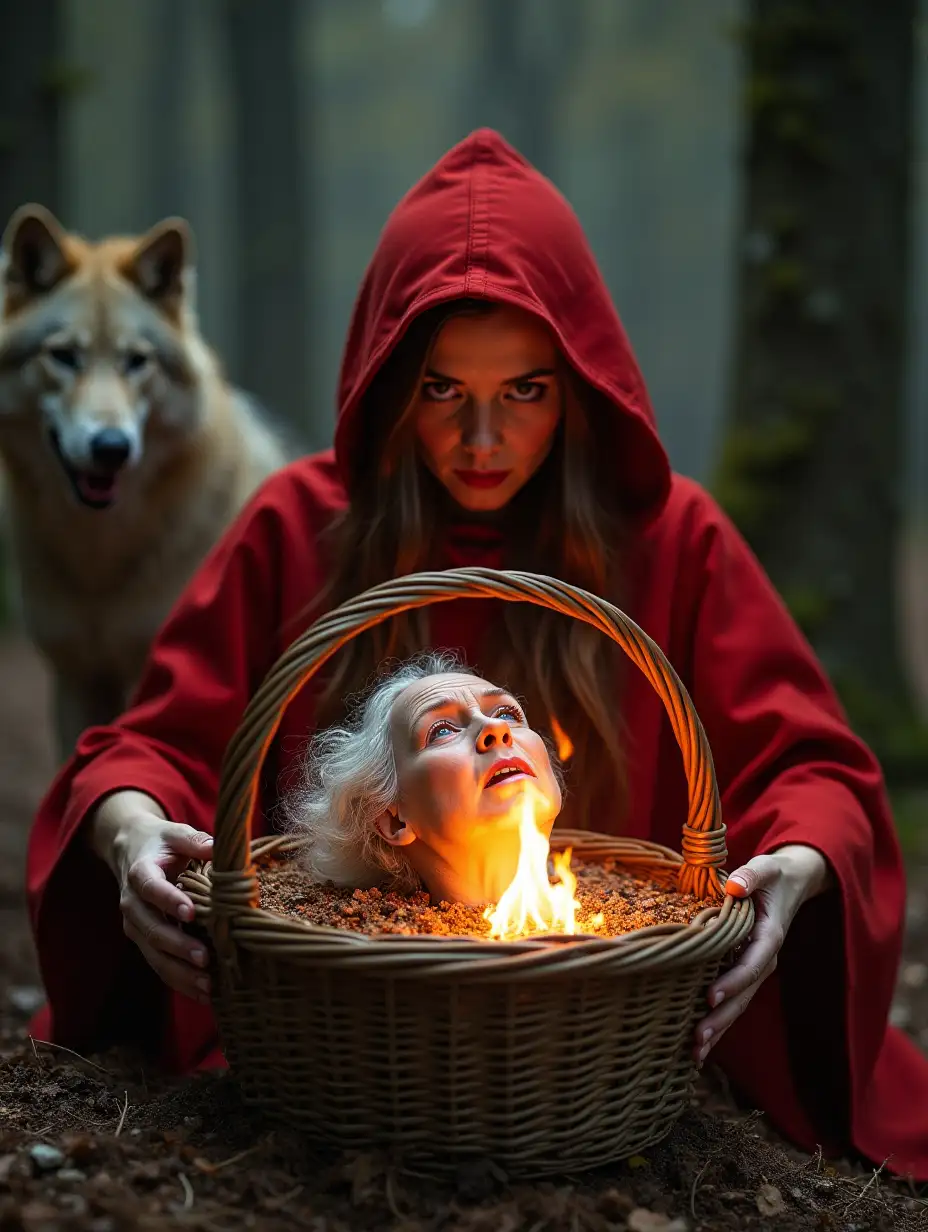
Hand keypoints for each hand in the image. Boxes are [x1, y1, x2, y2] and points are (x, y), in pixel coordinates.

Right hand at [88, 790, 214, 1003]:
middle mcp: (132, 904)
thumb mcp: (176, 833)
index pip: (150, 888)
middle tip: (204, 958)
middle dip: (177, 946)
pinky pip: (158, 964)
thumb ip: (195, 840)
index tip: (190, 913)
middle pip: (150, 928)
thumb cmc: (161, 843)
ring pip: (153, 953)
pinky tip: (202, 994)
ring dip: (179, 972)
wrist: (130, 850)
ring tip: (206, 985)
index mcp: (140, 873)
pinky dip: (179, 980)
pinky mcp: (144, 941)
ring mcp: (136, 926)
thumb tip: (218, 847)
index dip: (168, 900)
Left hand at [694, 843, 831, 1065]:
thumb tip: (735, 884)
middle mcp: (764, 958)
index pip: (752, 963)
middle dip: (722, 1018)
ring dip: (718, 1028)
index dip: (732, 981)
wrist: (790, 885)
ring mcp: (755, 968)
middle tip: (697, 1039)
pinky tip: (698, 1044)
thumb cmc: (773, 876)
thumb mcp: (767, 868)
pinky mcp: (744, 971)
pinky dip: (717, 1020)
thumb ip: (752, 874)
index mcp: (770, 936)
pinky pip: (732, 999)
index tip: (710, 996)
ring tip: (695, 1053)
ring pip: (738, 1004)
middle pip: (743, 994)